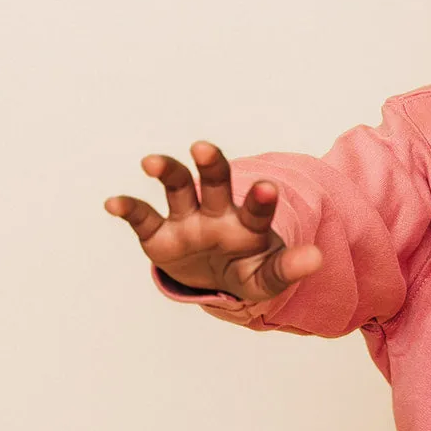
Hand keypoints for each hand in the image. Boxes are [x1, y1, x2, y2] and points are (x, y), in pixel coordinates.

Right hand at [104, 141, 321, 302]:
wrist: (218, 282)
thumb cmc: (248, 271)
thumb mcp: (268, 277)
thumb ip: (288, 268)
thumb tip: (318, 258)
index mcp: (248, 223)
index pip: (256, 208)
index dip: (261, 199)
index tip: (269, 187)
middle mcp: (217, 212)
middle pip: (215, 182)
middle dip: (210, 165)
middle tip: (204, 148)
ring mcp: (187, 219)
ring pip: (177, 187)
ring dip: (167, 171)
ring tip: (152, 162)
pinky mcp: (158, 234)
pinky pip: (142, 217)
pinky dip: (128, 208)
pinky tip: (112, 203)